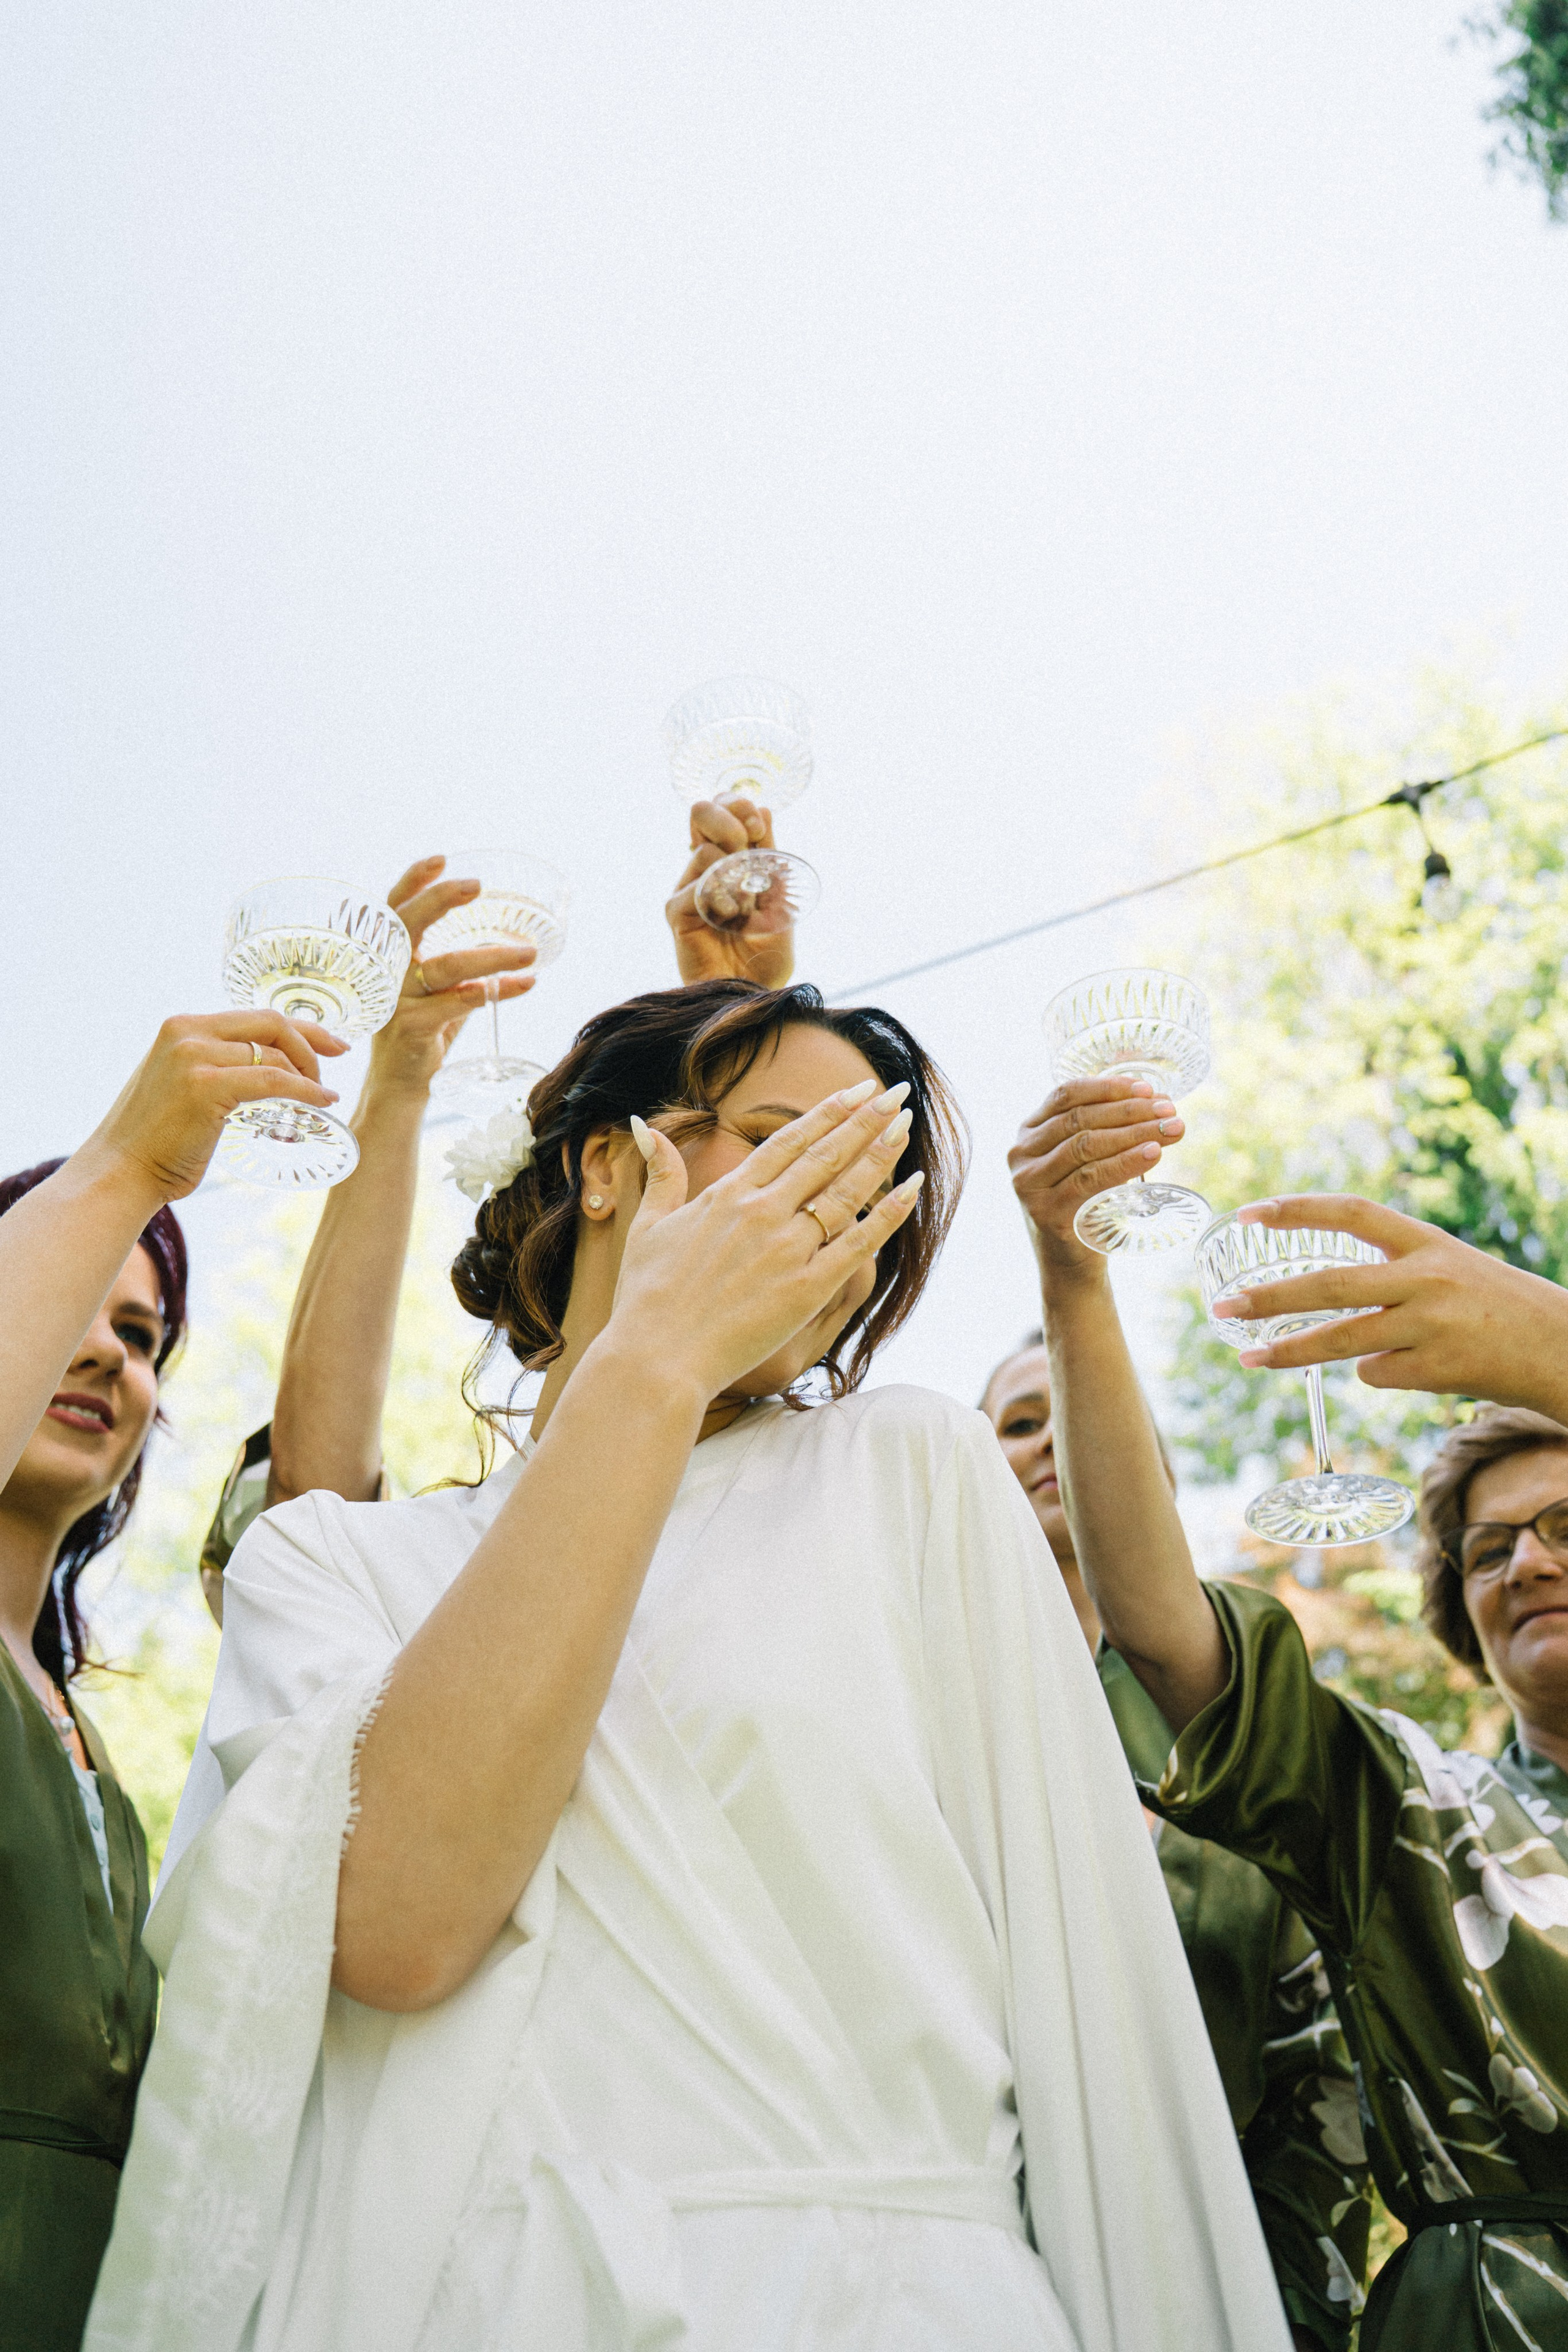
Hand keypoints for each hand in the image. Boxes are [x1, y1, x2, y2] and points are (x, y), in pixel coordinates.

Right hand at [88, 1012, 346, 1203]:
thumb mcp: (181, 1085)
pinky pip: (273, 1081)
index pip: (256, 1016)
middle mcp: (187, 1032)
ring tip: (319, 1096)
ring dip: (308, 1076)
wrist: (120, 1171)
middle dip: (312, 1043)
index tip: (331, 1043)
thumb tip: (263, 1071)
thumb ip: (213, 1067)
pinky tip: (320, 1102)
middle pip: (271, 1024)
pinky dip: (305, 1091)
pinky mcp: (205, 1086)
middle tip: (332, 1069)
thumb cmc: (154, 1140)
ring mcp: (194, 1056)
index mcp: (182, 1027)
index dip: (301, 1028)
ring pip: (275, 1055)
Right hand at [366, 857, 536, 1100]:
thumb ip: (463, 969)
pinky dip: (493, 992)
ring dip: (491, 956)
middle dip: (441, 900)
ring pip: (445, 967)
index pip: (396, 910)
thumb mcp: (439, 992)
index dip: (413, 881)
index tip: (441, 859)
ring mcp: (397, 1001)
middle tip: (477, 885)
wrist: (401, 1085)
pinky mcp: (411, 1028)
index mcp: (391, 958)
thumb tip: (508, 945)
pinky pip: (457, 1003)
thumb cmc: (421, 1032)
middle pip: (408, 925)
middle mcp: (389, 974)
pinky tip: (521, 985)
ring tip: (529, 952)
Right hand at [607, 1077, 921, 1399]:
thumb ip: (661, 1173)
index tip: (857, 1091)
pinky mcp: (807, 1288)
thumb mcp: (648, 1226)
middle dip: (865, 1120)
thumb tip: (645, 1123)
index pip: (789, 1141)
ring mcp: (787, 1249)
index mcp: (728, 1194)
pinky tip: (913, 1187)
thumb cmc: (646, 1298)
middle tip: (895, 1092)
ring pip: (846, 1191)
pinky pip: (859, 1244)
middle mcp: (762, 1212)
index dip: (828, 1112)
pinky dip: (889, 1214)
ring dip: (880, 1154)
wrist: (656, 1358)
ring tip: (905, 1124)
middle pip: (825, 1155)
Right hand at [665, 799, 794, 987]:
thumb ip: (770, 858)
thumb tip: (765, 810)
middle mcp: (707, 867)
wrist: (752, 994)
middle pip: (703, 810)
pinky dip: (720, 899)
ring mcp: (689, 886)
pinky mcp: (677, 910)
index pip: (726, 808)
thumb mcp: (780, 899)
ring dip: (734, 872)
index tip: (760, 829)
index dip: (742, 807)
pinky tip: (730, 920)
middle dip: (730, 820)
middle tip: (749, 847)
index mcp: (733, 859)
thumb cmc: (766, 955)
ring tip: (744, 906)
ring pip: (701, 846)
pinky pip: (696, 885)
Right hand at [1007, 1077, 1184, 1274]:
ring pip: (1085, 1145)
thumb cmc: (1083, 1203)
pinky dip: (1124, 1164)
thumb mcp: (1083, 1161)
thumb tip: (1154, 1102)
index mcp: (1029, 1132)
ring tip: (1170, 1131)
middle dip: (1130, 1111)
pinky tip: (1152, 1155)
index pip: (1065, 1095)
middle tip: (1169, 1111)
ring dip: (1134, 1133)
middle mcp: (1021, 1154)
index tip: (1147, 1088)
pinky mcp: (1045, 1211)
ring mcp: (1029, 1184)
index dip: (1107, 1088)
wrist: (1070, 1262)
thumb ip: (1102, 1131)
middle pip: (1080, 1119)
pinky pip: (1090, 1179)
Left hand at [1210, 1194, 1567, 1415]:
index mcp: (1426, 1241)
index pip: (1352, 1211)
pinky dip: (1377, 1373)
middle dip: (1269, 1296)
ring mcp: (1431, 1325)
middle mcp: (1426, 1277)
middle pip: (1329, 1284)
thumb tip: (1326, 1292)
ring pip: (1341, 1341)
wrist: (1561, 1347)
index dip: (1299, 1209)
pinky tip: (1409, 1368)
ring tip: (1248, 1359)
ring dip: (1290, 1352)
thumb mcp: (1449, 1266)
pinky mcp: (1437, 1370)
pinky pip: (1378, 1374)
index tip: (1250, 1212)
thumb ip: (1394, 1269)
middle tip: (1222, 1305)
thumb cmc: (1497, 1305)